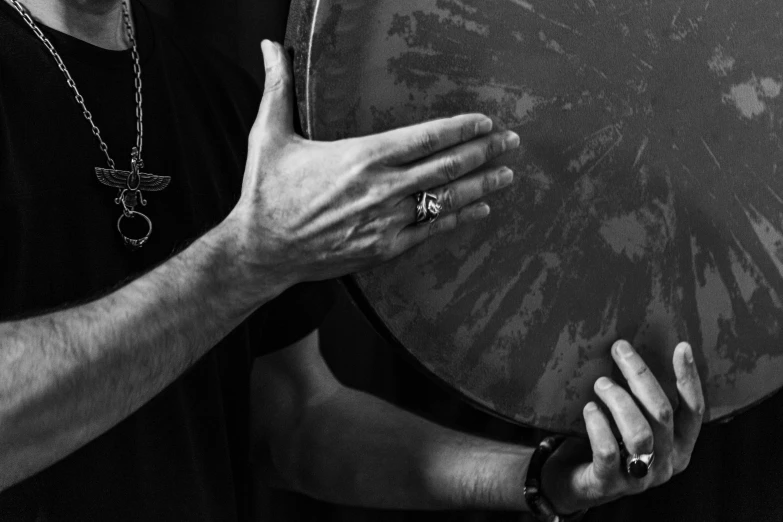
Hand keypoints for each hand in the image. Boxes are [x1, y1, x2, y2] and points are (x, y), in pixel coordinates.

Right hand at [225, 40, 518, 287]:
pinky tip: (481, 209)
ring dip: (481, 185)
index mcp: (360, 156)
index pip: (424, 137)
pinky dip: (459, 219)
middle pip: (445, 166)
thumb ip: (277, 87)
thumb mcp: (269, 134)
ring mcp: (386, 220)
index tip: (485, 121)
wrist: (261, 251)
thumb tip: (271, 45)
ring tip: (508, 173)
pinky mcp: (384, 247)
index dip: (460, 128)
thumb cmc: (266, 193)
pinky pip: (431, 231)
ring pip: (445, 199)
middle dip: (484, 152)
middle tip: (512, 142)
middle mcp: (381, 188)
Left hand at [540, 341, 704, 513]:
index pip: (693, 410)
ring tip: (601, 383)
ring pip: (639, 433)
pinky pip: (608, 451)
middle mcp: (666, 463)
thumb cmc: (608, 441)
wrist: (576, 482)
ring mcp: (639, 478)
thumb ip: (640, 398)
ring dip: (618, 400)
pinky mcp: (609, 484)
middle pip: (661, 413)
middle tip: (619, 350)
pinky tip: (589, 409)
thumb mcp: (631, 421)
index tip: (681, 347)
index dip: (689, 378)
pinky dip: (598, 425)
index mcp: (679, 446)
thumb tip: (634, 351)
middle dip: (640, 375)